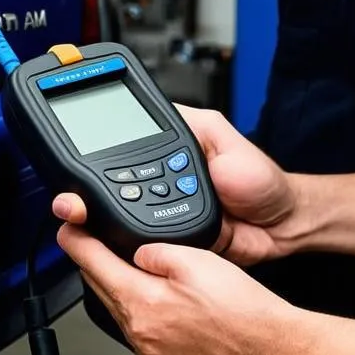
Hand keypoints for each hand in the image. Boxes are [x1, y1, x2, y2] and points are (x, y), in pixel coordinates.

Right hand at [53, 107, 302, 266]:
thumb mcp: (223, 135)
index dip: (92, 156)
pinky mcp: (167, 245)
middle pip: (107, 189)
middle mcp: (156, 183)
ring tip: (80, 217)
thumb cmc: (262, 182)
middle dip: (82, 195)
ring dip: (96, 220)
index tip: (75, 161)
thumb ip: (191, 122)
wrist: (282, 226)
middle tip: (72, 201)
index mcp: (163, 153)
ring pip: (115, 219)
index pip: (118, 152)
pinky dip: (123, 245)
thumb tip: (154, 108)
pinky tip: (109, 240)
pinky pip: (138, 247)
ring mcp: (159, 215)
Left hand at [56, 224, 300, 354]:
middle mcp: (140, 335)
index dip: (76, 242)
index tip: (66, 231)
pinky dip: (148, 322)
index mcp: (141, 303)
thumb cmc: (245, 312)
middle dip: (99, 267)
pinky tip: (171, 313)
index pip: (93, 265)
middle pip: (104, 291)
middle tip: (100, 247)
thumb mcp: (197, 260)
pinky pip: (145, 340)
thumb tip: (137, 252)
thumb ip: (155, 251)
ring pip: (125, 317)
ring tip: (147, 279)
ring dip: (127, 295)